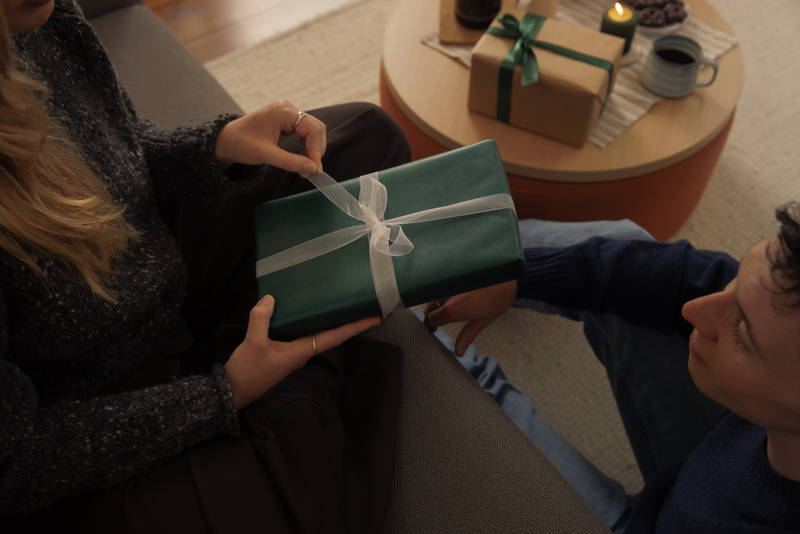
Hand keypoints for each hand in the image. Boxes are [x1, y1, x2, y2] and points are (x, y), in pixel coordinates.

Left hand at [214, 99, 326, 175]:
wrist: (225, 140)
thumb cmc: (241, 144)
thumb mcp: (266, 155)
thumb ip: (291, 162)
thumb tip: (313, 169)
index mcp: (283, 111)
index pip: (312, 128)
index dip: (316, 149)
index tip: (315, 169)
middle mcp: (288, 108)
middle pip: (316, 128)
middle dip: (316, 149)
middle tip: (312, 170)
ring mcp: (288, 114)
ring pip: (313, 131)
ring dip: (313, 149)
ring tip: (307, 166)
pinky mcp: (287, 121)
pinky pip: (305, 132)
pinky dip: (307, 146)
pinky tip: (303, 158)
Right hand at [224, 295, 379, 409]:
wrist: (231, 392)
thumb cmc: (248, 371)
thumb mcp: (254, 343)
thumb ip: (262, 318)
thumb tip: (272, 298)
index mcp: (302, 351)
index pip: (335, 336)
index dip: (355, 326)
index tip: (375, 317)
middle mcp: (302, 352)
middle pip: (330, 334)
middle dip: (346, 320)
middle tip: (360, 302)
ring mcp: (292, 352)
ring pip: (315, 333)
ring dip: (328, 320)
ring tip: (339, 302)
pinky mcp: (281, 351)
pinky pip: (300, 333)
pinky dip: (307, 321)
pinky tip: (303, 310)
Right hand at [423, 281, 516, 355]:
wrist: (508, 276)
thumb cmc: (498, 299)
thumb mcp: (482, 321)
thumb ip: (467, 336)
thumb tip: (458, 352)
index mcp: (452, 310)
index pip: (430, 320)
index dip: (429, 327)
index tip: (432, 330)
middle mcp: (446, 296)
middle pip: (430, 308)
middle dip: (430, 316)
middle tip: (435, 323)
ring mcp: (449, 283)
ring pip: (436, 296)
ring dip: (436, 304)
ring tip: (444, 310)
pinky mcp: (454, 274)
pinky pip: (443, 286)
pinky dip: (443, 293)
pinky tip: (452, 295)